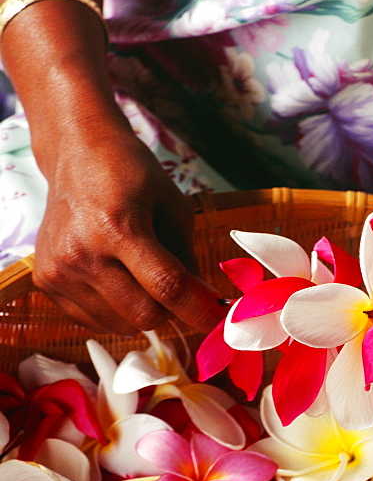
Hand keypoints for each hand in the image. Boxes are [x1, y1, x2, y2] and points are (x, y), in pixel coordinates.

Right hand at [32, 115, 224, 335]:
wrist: (75, 154)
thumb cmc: (128, 175)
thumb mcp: (173, 208)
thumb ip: (188, 259)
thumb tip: (205, 304)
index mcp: (118, 226)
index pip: (167, 287)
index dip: (199, 309)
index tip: (218, 320)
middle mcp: (82, 252)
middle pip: (145, 316)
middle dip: (169, 310)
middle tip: (173, 286)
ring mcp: (59, 270)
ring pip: (122, 326)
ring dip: (141, 311)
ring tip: (137, 273)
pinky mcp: (45, 282)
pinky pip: (96, 323)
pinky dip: (115, 311)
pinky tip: (113, 278)